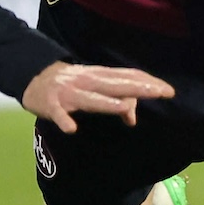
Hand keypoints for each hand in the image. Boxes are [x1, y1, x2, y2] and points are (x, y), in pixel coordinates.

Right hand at [20, 61, 173, 133]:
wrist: (34, 76)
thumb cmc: (73, 85)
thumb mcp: (95, 88)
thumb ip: (116, 100)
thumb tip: (132, 117)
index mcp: (100, 75)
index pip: (128, 76)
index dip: (148, 82)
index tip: (169, 91)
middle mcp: (88, 81)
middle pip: (116, 84)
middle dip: (138, 88)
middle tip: (160, 92)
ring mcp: (69, 93)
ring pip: (90, 99)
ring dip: (107, 103)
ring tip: (125, 108)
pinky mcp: (51, 105)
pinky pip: (58, 114)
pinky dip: (64, 120)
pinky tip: (71, 129)